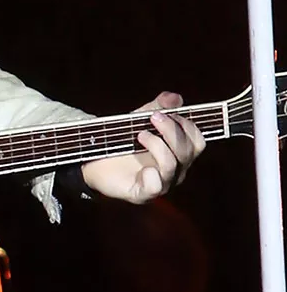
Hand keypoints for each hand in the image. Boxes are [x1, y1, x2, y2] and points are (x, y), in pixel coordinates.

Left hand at [80, 91, 205, 202]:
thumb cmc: (122, 141)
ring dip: (158, 145)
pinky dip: (151, 175)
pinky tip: (142, 168)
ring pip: (172, 165)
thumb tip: (175, 97)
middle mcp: (175, 170)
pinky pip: (155, 187)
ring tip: (139, 134)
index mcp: (178, 154)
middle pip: (187, 152)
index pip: (197, 141)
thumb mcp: (139, 120)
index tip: (166, 111)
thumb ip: (157, 107)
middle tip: (153, 116)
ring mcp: (161, 183)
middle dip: (172, 131)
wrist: (93, 160)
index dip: (187, 125)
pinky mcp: (142, 194)